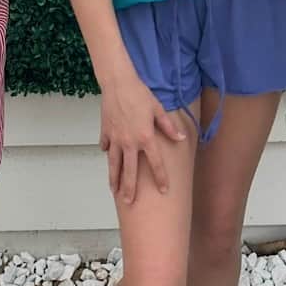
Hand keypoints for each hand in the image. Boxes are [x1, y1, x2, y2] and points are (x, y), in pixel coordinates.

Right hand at [99, 70, 185, 204]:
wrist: (118, 83)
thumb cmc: (140, 94)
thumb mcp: (158, 109)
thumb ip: (168, 127)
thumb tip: (180, 138)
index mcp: (145, 138)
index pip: (155, 163)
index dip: (160, 178)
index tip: (163, 190)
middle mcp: (129, 142)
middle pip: (129, 171)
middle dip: (129, 189)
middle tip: (129, 202)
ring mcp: (115, 139)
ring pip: (114, 164)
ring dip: (114, 178)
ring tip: (114, 191)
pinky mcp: (105, 132)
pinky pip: (106, 146)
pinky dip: (107, 152)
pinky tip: (107, 157)